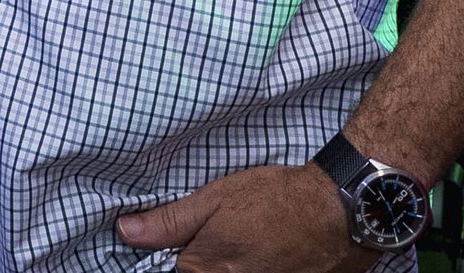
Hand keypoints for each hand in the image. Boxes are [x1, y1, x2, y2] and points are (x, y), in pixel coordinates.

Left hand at [115, 165, 376, 271]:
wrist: (339, 213)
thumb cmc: (275, 200)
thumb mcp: (215, 198)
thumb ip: (170, 221)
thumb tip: (125, 231)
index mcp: (205, 268)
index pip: (172, 271)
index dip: (174, 256)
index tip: (187, 243)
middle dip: (202, 261)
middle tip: (231, 238)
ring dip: (232, 265)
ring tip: (252, 243)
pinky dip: (256, 268)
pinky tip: (266, 254)